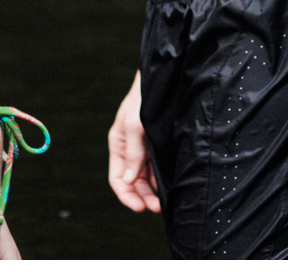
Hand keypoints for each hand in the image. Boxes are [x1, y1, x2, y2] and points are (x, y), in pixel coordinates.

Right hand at [105, 72, 159, 214]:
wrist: (161, 81)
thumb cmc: (143, 100)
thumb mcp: (135, 126)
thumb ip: (132, 153)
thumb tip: (127, 180)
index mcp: (118, 145)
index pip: (117, 178)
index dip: (126, 195)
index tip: (139, 207)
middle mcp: (130, 150)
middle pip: (132, 181)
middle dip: (142, 197)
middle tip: (157, 207)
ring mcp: (145, 149)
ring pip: (145, 178)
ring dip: (152, 191)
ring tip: (164, 202)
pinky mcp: (158, 146)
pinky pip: (157, 168)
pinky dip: (161, 179)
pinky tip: (170, 186)